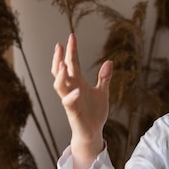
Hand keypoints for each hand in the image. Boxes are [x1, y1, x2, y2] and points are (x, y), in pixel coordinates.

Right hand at [52, 34, 112, 168]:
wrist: (93, 132)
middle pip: (61, 71)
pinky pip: (69, 104)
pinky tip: (77, 90)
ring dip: (60, 76)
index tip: (71, 37)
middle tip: (60, 45)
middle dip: (60, 59)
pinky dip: (71, 97)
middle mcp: (71, 90)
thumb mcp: (102, 92)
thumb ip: (104, 78)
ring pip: (59, 86)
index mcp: (78, 83)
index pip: (72, 63)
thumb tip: (109, 62)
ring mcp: (70, 101)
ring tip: (63, 64)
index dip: (71, 51)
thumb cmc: (94, 113)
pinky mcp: (73, 112)